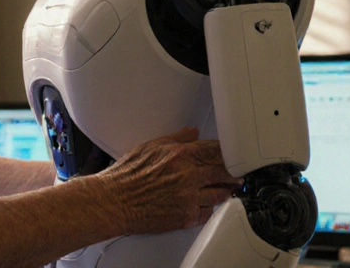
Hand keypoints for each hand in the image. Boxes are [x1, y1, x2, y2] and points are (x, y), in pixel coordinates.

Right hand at [94, 127, 239, 235]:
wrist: (115, 201)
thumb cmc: (127, 175)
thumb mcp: (151, 147)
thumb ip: (177, 138)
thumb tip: (193, 133)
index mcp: (181, 155)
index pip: (217, 151)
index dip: (229, 153)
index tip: (232, 154)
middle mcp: (189, 176)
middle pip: (224, 173)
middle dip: (232, 173)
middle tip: (235, 174)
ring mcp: (189, 198)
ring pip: (219, 194)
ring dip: (224, 191)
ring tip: (225, 189)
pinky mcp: (185, 217)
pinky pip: (207, 213)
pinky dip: (209, 209)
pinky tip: (206, 204)